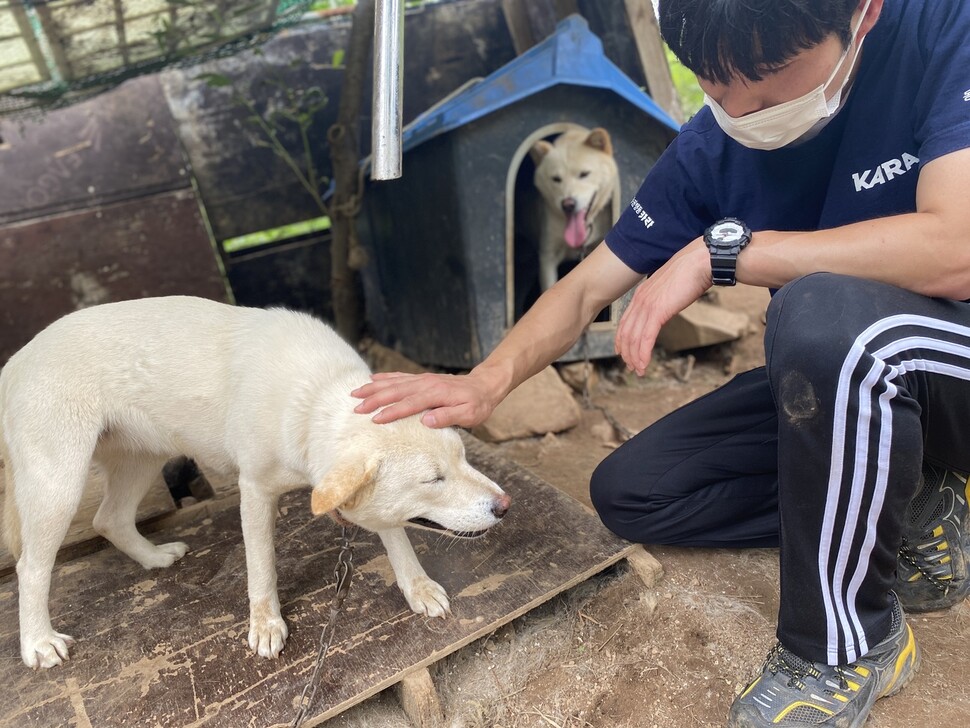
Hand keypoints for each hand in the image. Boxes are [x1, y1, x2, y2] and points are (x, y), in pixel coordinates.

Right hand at [352, 370, 505, 427]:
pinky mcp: (422, 379)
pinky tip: (372, 380)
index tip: (375, 419)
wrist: (484, 385)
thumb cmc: (478, 404)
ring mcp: (422, 379)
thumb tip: (427, 420)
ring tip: (355, 393)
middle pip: (396, 391)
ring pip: (393, 382)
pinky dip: (384, 378)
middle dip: (374, 399)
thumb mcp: (470, 415)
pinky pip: (399, 377)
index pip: (409, 404)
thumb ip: (448, 417)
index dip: (392, 412)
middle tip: (356, 408)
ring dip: (374, 388)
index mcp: (436, 394)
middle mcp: (426, 384)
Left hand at [614, 237, 711, 375]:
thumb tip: (668, 304)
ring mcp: (647, 305)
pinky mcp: (658, 311)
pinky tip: (644, 365)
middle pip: (626, 332)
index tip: (623, 351)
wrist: (701, 261)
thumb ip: (664, 297)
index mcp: (642, 293)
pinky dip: (643, 354)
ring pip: (634, 338)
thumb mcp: (671, 287)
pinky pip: (646, 338)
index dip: (623, 339)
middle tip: (630, 367)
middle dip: (627, 352)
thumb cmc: (692, 271)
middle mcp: (640, 300)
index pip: (626, 321)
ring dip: (635, 357)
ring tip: (638, 370)